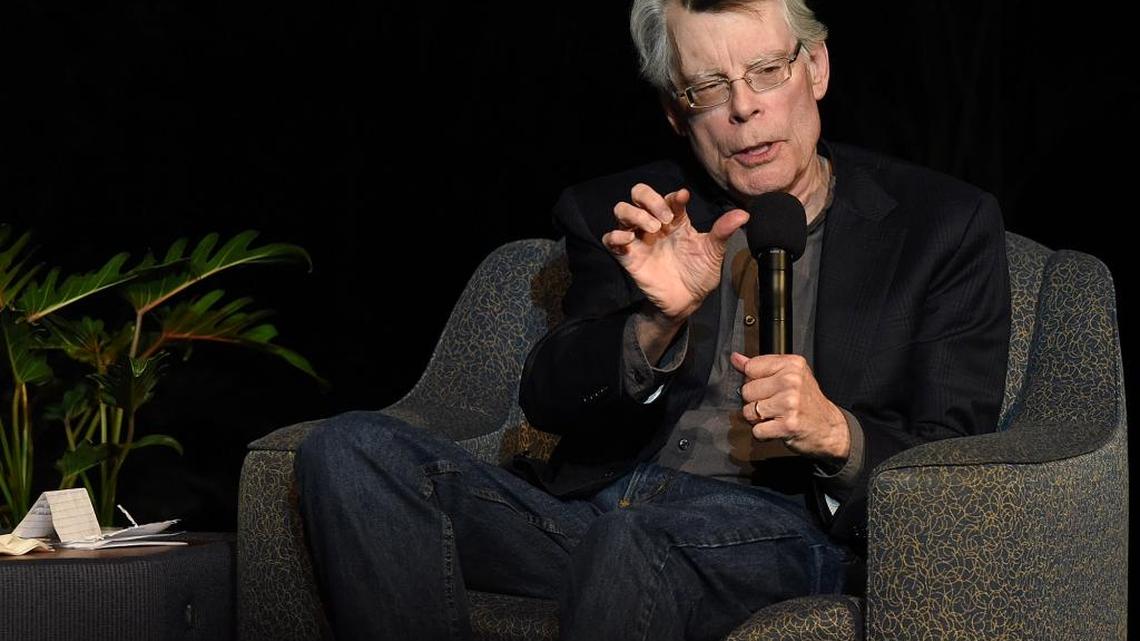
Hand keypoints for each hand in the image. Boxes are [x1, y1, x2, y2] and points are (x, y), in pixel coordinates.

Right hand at [602, 184, 747, 322]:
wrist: (687, 301)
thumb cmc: (699, 273)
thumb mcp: (713, 252)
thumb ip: (723, 231)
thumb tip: (744, 214)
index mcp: (676, 220)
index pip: (668, 197)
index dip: (673, 195)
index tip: (683, 198)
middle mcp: (655, 225)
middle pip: (638, 194)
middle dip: (649, 199)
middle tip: (665, 217)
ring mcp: (639, 239)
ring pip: (622, 211)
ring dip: (635, 215)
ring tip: (653, 229)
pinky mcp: (628, 256)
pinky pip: (611, 239)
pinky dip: (616, 236)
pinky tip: (629, 240)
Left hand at [730, 352, 849, 460]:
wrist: (830, 428)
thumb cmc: (808, 402)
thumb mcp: (790, 376)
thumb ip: (761, 366)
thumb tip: (736, 358)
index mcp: (791, 364)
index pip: (750, 367)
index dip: (753, 380)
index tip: (767, 387)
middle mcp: (791, 381)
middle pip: (746, 391)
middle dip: (755, 401)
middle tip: (773, 405)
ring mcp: (790, 403)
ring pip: (749, 411)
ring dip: (758, 419)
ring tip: (774, 417)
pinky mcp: (788, 424)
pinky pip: (757, 430)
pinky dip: (763, 434)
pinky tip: (776, 428)